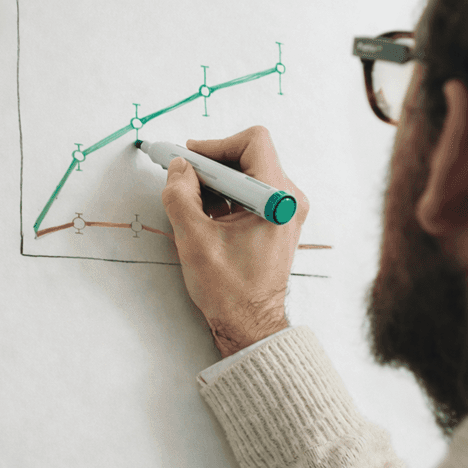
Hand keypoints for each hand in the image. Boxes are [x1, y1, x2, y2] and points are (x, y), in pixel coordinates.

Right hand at [161, 126, 308, 357]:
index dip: (216, 145)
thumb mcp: (194, 239)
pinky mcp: (277, 220)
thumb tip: (178, 167)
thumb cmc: (230, 290)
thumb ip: (180, 195)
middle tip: (183, 179)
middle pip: (250, 155)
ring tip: (192, 202)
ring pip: (248, 173)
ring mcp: (285, 210)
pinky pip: (250, 192)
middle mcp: (289, 199)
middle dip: (212, 164)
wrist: (250, 324)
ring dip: (217, 181)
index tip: (189, 160)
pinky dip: (226, 195)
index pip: (252, 142)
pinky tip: (205, 214)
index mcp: (277, 199)